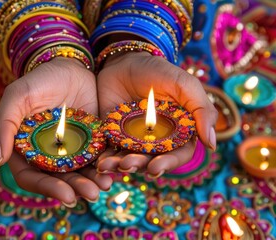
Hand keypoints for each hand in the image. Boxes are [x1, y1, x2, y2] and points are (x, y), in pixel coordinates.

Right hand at [0, 58, 111, 205]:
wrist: (70, 67)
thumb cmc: (40, 80)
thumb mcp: (18, 96)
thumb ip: (4, 125)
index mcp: (27, 149)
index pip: (33, 176)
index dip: (48, 188)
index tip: (67, 196)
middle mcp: (49, 154)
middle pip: (60, 179)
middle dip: (76, 188)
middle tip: (92, 194)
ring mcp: (72, 149)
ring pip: (81, 172)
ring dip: (93, 181)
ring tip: (106, 185)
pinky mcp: (92, 141)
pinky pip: (99, 157)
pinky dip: (107, 165)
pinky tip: (116, 168)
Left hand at [96, 52, 217, 176]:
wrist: (124, 61)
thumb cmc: (158, 72)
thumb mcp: (184, 85)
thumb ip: (201, 111)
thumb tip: (211, 145)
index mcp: (177, 132)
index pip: (177, 154)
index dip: (168, 163)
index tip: (156, 167)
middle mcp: (157, 140)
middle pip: (152, 161)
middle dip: (140, 166)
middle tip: (128, 165)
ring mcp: (133, 139)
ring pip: (129, 159)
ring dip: (120, 166)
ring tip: (108, 165)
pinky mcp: (113, 136)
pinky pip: (110, 151)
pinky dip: (105, 159)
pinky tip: (99, 162)